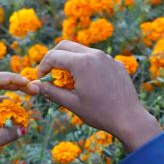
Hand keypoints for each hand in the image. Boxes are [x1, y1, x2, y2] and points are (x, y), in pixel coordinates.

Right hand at [34, 40, 161, 151]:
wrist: (129, 119)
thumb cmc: (99, 113)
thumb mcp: (71, 103)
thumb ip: (51, 92)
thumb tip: (34, 86)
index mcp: (82, 63)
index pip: (53, 56)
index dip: (42, 67)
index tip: (40, 79)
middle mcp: (95, 54)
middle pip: (65, 45)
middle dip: (53, 57)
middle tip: (49, 74)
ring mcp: (107, 57)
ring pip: (81, 50)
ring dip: (69, 60)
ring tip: (68, 80)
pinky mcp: (115, 63)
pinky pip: (95, 58)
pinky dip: (85, 64)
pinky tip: (86, 82)